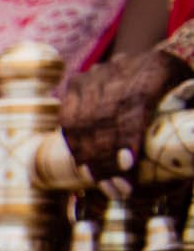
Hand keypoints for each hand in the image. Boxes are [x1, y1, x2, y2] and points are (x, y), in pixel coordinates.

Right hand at [60, 46, 189, 176]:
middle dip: (108, 159)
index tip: (127, 165)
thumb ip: (190, 106)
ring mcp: (93, 76)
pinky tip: (87, 170)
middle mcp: (118, 69)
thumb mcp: (190, 92)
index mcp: (154, 70)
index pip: (134, 104)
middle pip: (104, 118)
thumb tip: (192, 134)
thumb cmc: (177, 87)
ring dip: (91, 160)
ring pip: (82, 123)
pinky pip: (69, 121)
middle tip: (120, 190)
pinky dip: (76, 148)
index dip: (127, 136)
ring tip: (105, 186)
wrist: (153, 60)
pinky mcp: (75, 85)